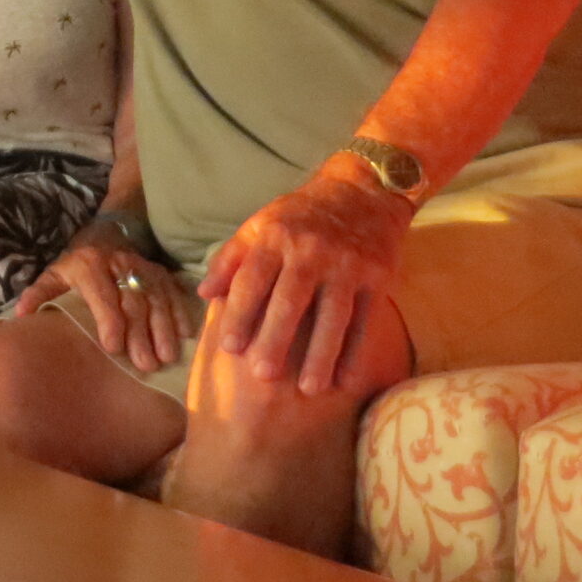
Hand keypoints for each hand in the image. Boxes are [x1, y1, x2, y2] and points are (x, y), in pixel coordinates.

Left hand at [15, 221, 192, 373]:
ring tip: (167, 357)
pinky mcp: (162, 274)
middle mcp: (119, 263)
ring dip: (164, 328)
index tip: (112, 348)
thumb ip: (40, 295)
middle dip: (140, 333)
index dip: (108, 319)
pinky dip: (181, 314)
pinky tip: (186, 337)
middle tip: (146, 364)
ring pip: (157, 299)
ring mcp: (143, 268)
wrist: (104, 239)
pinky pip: (174, 294)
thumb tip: (20, 316)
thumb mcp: (54, 277)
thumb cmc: (76, 271)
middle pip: (133, 300)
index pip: (101, 292)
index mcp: (88, 264)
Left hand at [198, 162, 413, 395]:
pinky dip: (355, 352)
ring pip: (333, 314)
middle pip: (291, 300)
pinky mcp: (377, 276)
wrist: (362, 191)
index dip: (240, 312)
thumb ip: (231, 259)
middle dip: (277, 338)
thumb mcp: (261, 224)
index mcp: (276, 236)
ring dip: (321, 354)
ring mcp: (347, 264)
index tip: (229, 348)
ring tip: (309, 389)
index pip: (253, 278)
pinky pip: (365, 320)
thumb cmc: (301, 215)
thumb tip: (204, 294)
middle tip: (263, 376)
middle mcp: (311, 250)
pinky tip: (345, 380)